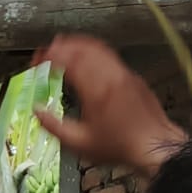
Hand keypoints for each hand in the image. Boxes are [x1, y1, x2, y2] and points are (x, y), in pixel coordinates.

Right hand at [31, 34, 185, 175]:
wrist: (154, 146)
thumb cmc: (118, 147)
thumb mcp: (79, 143)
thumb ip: (54, 126)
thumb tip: (37, 111)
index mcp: (96, 90)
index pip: (69, 61)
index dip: (51, 56)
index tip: (39, 59)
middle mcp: (111, 76)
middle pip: (84, 49)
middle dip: (63, 46)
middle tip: (48, 50)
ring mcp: (124, 74)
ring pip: (99, 49)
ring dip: (79, 45)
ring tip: (65, 47)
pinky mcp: (133, 78)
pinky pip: (111, 56)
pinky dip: (94, 52)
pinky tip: (88, 59)